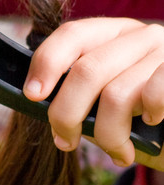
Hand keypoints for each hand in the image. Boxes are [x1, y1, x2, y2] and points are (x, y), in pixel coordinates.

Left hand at [23, 17, 163, 168]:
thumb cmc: (144, 118)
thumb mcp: (107, 98)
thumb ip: (80, 93)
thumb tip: (39, 99)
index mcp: (114, 34)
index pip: (72, 35)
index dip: (47, 63)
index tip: (32, 94)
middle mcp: (141, 36)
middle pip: (87, 70)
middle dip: (66, 113)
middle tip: (65, 141)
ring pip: (117, 95)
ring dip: (108, 134)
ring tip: (116, 151)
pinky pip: (153, 96)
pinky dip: (145, 118)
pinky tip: (150, 125)